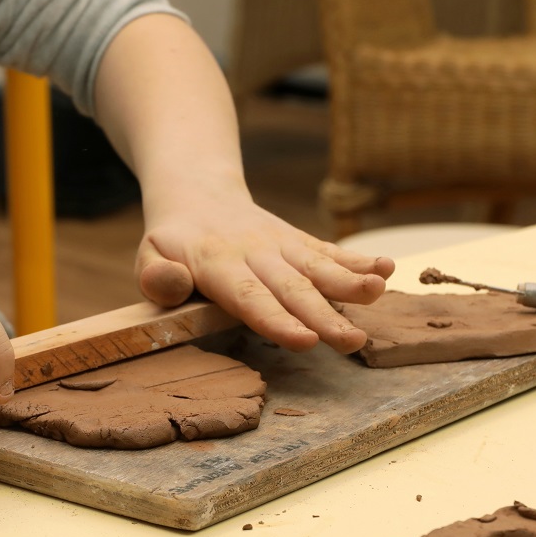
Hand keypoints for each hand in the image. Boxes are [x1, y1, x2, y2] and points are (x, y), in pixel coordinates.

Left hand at [134, 191, 393, 353]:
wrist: (198, 195)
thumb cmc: (172, 243)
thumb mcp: (148, 256)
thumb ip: (156, 276)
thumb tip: (170, 285)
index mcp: (216, 263)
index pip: (248, 296)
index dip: (277, 320)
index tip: (304, 341)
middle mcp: (256, 253)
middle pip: (293, 288)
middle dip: (324, 315)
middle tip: (351, 341)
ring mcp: (282, 245)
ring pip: (318, 266)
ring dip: (351, 282)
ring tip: (379, 293)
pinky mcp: (299, 242)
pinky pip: (329, 252)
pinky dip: (358, 261)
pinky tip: (387, 270)